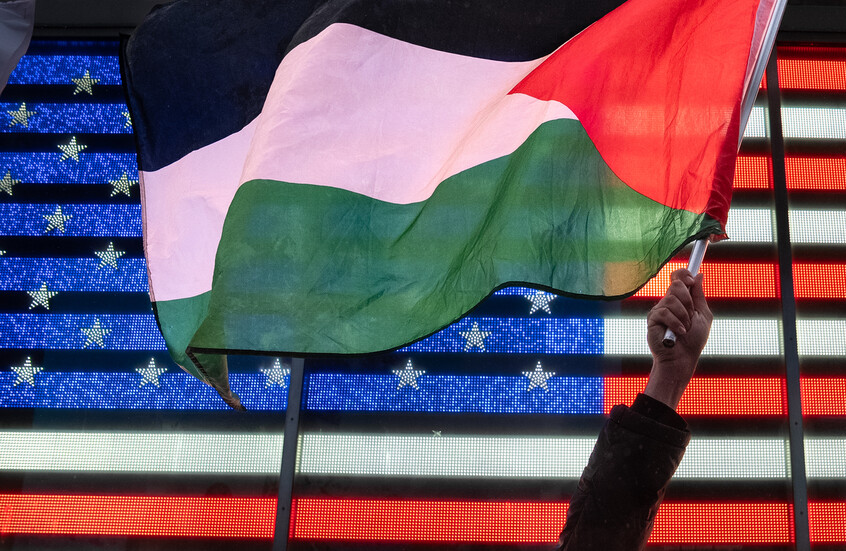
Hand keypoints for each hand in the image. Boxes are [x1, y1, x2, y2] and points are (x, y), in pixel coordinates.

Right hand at [644, 269, 712, 408]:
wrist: (683, 357)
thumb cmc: (694, 340)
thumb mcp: (703, 315)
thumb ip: (699, 295)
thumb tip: (699, 275)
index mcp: (681, 299)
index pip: (678, 277)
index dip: (683, 274)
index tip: (691, 281)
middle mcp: (669, 302)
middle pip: (676, 285)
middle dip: (688, 300)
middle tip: (690, 315)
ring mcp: (660, 309)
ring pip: (672, 299)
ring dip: (684, 316)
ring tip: (684, 329)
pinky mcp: (652, 318)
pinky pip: (664, 312)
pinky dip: (675, 323)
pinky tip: (678, 332)